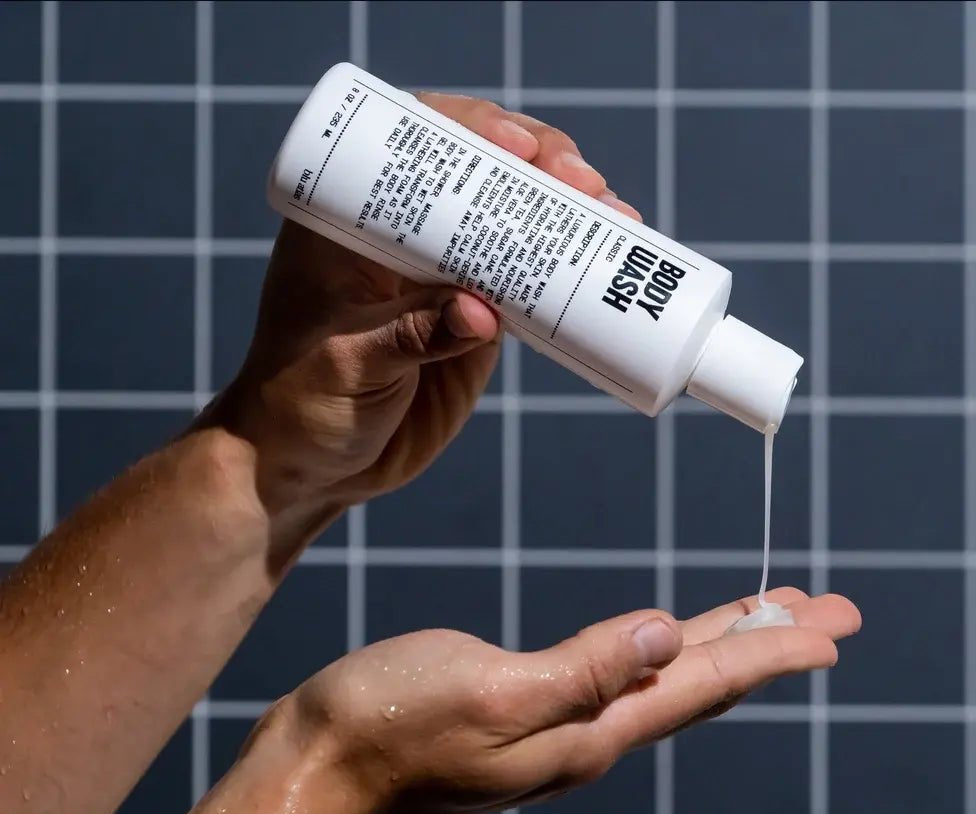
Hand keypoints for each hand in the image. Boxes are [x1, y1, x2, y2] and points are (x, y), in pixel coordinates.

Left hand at [205, 95, 640, 513]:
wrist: (312, 466)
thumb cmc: (301, 405)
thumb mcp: (347, 364)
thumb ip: (410, 337)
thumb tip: (482, 313)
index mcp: (349, 219)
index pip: (413, 148)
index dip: (470, 129)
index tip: (517, 144)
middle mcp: (401, 236)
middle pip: (479, 175)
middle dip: (539, 167)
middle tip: (585, 182)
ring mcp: (443, 276)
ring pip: (512, 225)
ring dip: (566, 215)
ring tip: (617, 217)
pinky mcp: (474, 320)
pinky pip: (527, 285)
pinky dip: (567, 275)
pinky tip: (609, 268)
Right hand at [286, 587, 857, 813]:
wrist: (317, 771)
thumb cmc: (389, 729)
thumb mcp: (491, 689)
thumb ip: (588, 668)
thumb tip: (668, 634)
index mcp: (589, 729)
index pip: (704, 682)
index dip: (771, 650)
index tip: (831, 624)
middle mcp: (588, 733)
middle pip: (700, 682)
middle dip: (766, 645)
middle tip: (827, 614)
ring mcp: (557, 726)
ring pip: (666, 679)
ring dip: (721, 646)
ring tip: (764, 619)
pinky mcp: (525, 710)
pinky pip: (622, 676)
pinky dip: (663, 652)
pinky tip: (663, 644)